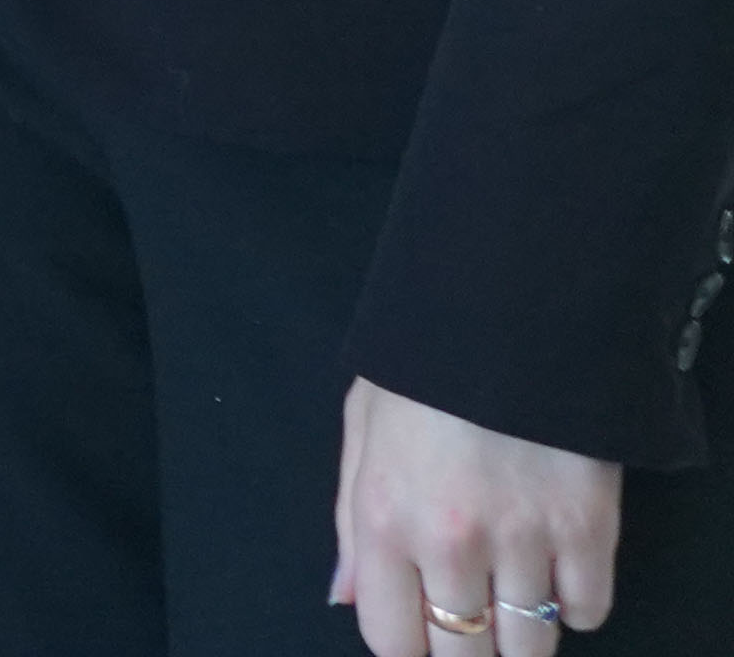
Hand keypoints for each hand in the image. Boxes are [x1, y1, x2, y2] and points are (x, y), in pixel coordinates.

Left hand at [332, 375, 618, 650]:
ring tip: (513, 598)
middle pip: (463, 656)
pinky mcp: (588, 528)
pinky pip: (589, 610)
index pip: (392, 640)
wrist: (508, 312)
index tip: (422, 637)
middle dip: (465, 652)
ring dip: (522, 633)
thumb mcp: (362, 430)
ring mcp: (524, 540)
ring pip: (531, 645)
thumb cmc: (425, 366)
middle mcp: (449, 542)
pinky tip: (558, 571)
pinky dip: (576, 604)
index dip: (407, 649)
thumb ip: (351, 523)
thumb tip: (346, 598)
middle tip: (472, 625)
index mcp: (383, 518)